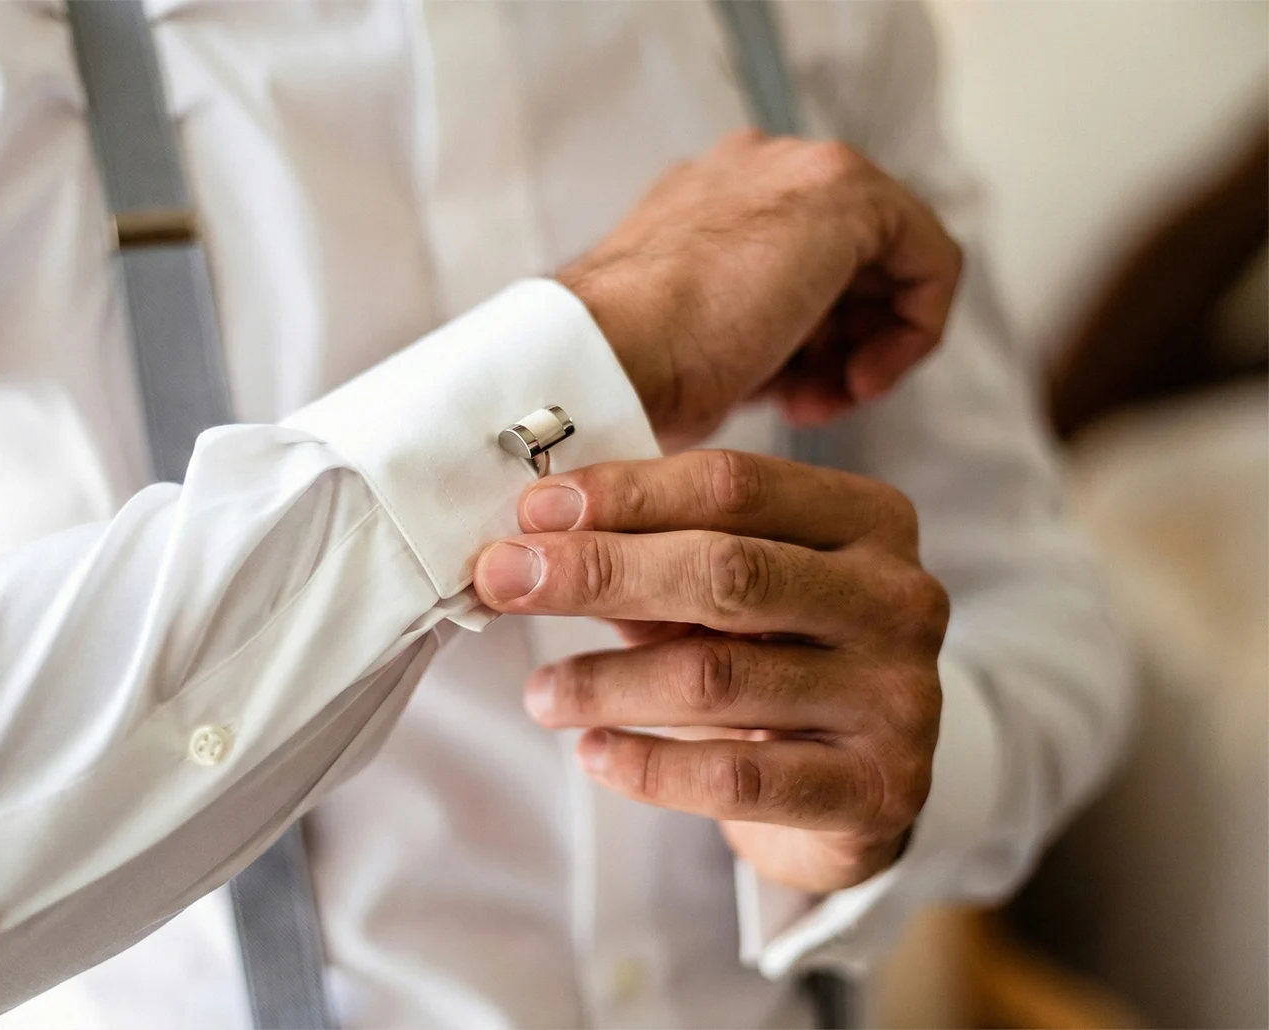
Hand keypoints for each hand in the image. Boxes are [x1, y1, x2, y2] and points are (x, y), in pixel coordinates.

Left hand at [472, 450, 948, 891]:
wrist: (858, 792)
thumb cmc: (778, 659)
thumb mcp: (731, 591)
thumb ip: (654, 555)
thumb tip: (529, 539)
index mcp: (868, 520)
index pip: (732, 485)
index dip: (621, 494)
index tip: (529, 513)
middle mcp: (898, 598)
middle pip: (728, 570)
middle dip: (599, 571)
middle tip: (503, 581)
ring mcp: (898, 697)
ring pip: (719, 676)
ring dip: (605, 681)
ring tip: (539, 694)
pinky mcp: (875, 791)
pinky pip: (737, 776)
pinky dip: (649, 765)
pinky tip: (593, 753)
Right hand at [559, 130, 961, 442]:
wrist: (603, 357)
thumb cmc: (630, 371)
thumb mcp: (695, 347)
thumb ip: (749, 331)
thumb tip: (790, 364)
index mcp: (707, 199)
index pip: (798, 264)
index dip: (810, 341)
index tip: (787, 397)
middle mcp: (753, 169)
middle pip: (850, 261)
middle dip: (843, 343)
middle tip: (811, 402)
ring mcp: (796, 170)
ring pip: (890, 262)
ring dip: (871, 345)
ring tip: (828, 400)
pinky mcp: (843, 192)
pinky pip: (928, 260)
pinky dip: (913, 332)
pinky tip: (860, 380)